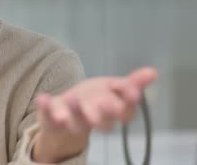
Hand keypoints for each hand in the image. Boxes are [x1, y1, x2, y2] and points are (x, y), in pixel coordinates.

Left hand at [31, 67, 157, 162]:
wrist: (64, 119)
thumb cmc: (94, 100)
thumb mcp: (113, 89)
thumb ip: (132, 84)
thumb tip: (154, 72)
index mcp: (111, 114)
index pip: (125, 112)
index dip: (129, 104)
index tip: (133, 93)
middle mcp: (93, 121)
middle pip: (102, 121)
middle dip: (103, 112)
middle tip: (104, 103)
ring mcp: (71, 123)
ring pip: (75, 120)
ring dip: (74, 110)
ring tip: (72, 98)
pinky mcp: (51, 121)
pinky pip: (47, 116)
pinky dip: (45, 107)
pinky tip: (42, 97)